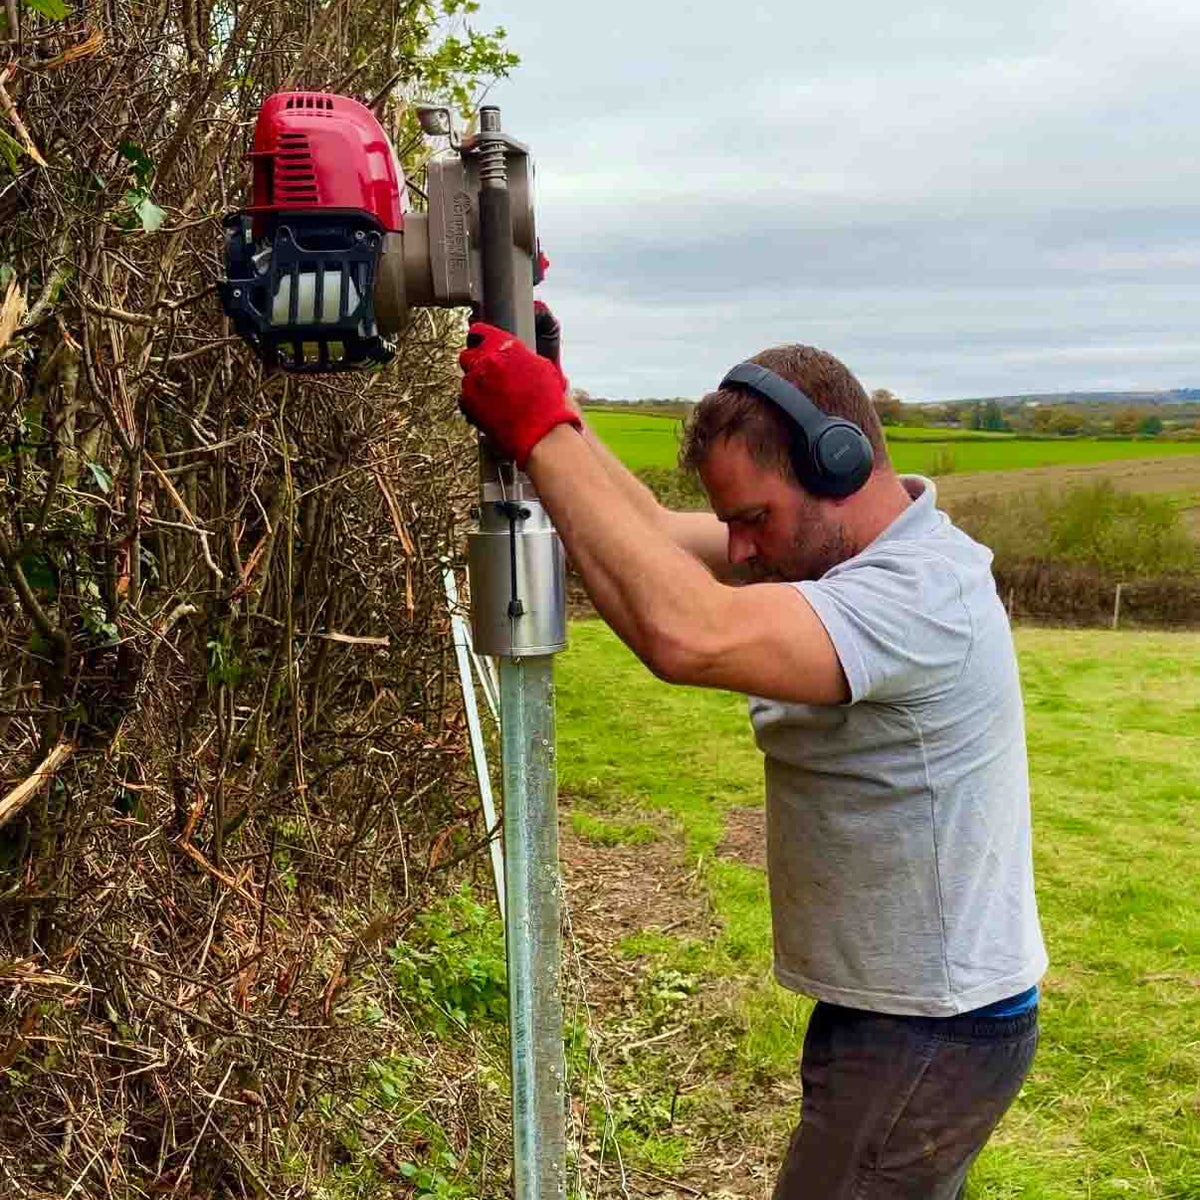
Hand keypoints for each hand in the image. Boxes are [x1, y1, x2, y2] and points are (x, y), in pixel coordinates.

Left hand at [459, 321, 581, 467]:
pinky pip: (463, 397)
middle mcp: (488, 359)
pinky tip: (488, 409)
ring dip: (476, 383)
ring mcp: (475, 380)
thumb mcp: (543, 369)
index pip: (481, 331)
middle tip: (488, 373)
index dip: (480, 338)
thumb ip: (522, 357)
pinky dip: (473, 401)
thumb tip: (516, 356)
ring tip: (494, 397)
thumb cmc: (550, 405)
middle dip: (476, 362)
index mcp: (507, 346)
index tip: (481, 343)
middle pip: (468, 354)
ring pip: (466, 376)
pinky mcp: (468, 402)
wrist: (542, 434)